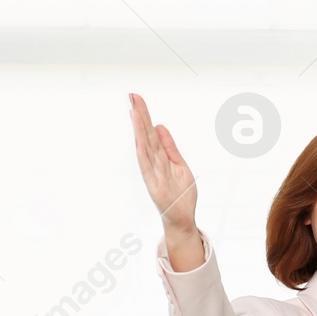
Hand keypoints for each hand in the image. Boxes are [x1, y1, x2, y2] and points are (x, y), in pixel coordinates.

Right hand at [130, 92, 197, 234]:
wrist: (183, 218)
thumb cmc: (181, 194)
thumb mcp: (179, 164)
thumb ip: (170, 147)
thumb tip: (160, 126)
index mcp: (161, 157)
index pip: (152, 132)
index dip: (145, 116)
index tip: (138, 99)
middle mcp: (154, 163)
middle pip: (146, 135)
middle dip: (140, 116)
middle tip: (133, 96)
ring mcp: (153, 174)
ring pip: (145, 147)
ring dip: (139, 130)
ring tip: (133, 112)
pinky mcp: (154, 186)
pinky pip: (147, 166)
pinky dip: (142, 153)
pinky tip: (139, 140)